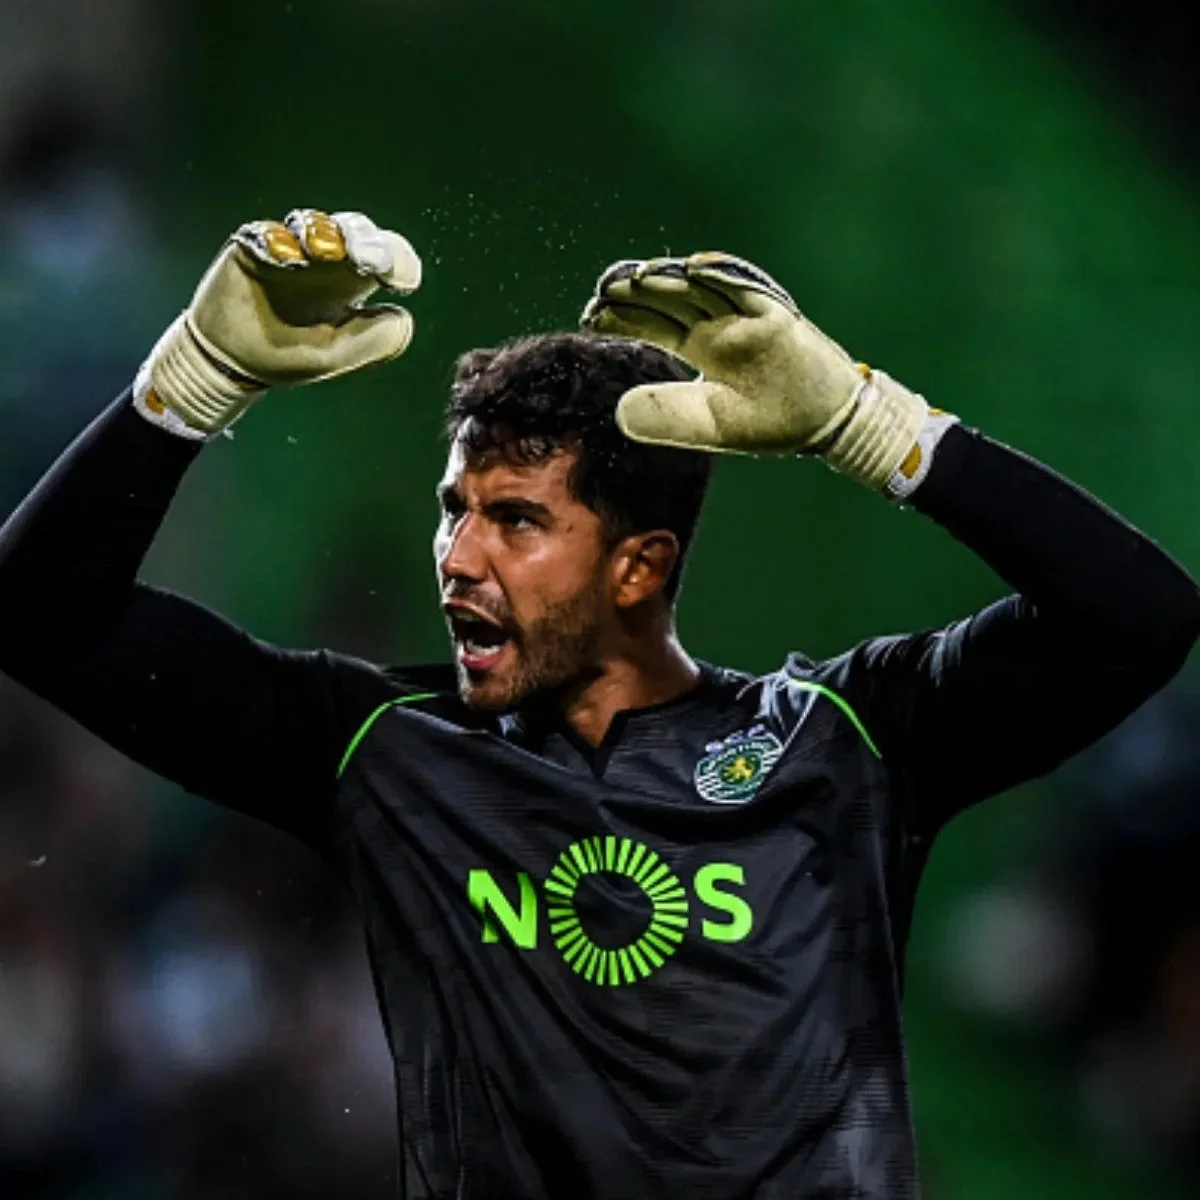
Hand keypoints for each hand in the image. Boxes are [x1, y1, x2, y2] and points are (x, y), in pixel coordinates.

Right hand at [135, 209, 420, 436]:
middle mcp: (328, 261)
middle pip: (356, 231)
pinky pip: (268, 234)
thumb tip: (403, 315)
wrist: (232, 362)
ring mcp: (291, 249)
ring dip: (323, 234)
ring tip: (326, 252)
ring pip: (315, 224)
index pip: (390, 259)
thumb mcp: (336, 356)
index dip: (400, 263)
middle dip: (364, 239)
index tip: (400, 282)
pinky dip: (279, 241)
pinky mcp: (254, 246)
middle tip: (367, 259)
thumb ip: (374, 341)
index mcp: (355, 284)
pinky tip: (286, 256)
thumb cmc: (288, 357)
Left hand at [581, 252, 933, 490]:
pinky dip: (722, 276)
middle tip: (602, 288)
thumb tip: (617, 411)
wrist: (827, 425)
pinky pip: (747, 289)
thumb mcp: (710, 424)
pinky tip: (693, 268)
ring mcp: (747, 318)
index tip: (590, 314)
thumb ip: (667, 416)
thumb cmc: (770, 422)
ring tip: (635, 277)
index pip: (654, 324)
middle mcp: (719, 326)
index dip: (623, 318)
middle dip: (636, 293)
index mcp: (702, 348)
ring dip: (671, 280)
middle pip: (670, 300)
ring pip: (701, 289)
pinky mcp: (777, 317)